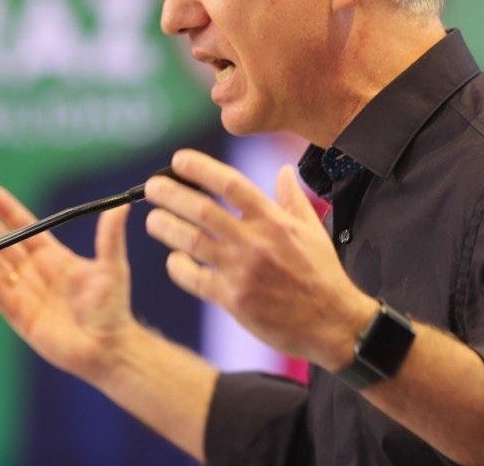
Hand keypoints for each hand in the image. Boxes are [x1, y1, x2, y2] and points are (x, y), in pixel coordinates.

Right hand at [0, 186, 137, 381]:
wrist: (110, 346)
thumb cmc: (112, 307)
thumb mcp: (112, 267)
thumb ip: (110, 237)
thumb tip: (121, 207)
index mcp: (54, 258)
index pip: (26, 229)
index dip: (9, 212)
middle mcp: (36, 273)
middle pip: (6, 245)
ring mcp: (26, 295)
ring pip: (0, 268)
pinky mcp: (22, 318)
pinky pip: (3, 297)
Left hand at [144, 149, 376, 370]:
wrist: (332, 324)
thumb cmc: (322, 275)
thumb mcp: (312, 230)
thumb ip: (291, 198)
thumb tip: (282, 170)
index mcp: (273, 220)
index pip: (230, 184)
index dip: (201, 168)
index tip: (178, 160)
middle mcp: (255, 241)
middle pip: (202, 209)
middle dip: (171, 194)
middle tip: (151, 187)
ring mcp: (242, 271)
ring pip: (191, 241)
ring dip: (166, 227)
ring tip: (153, 220)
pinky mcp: (233, 300)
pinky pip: (194, 279)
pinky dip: (178, 267)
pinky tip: (173, 260)